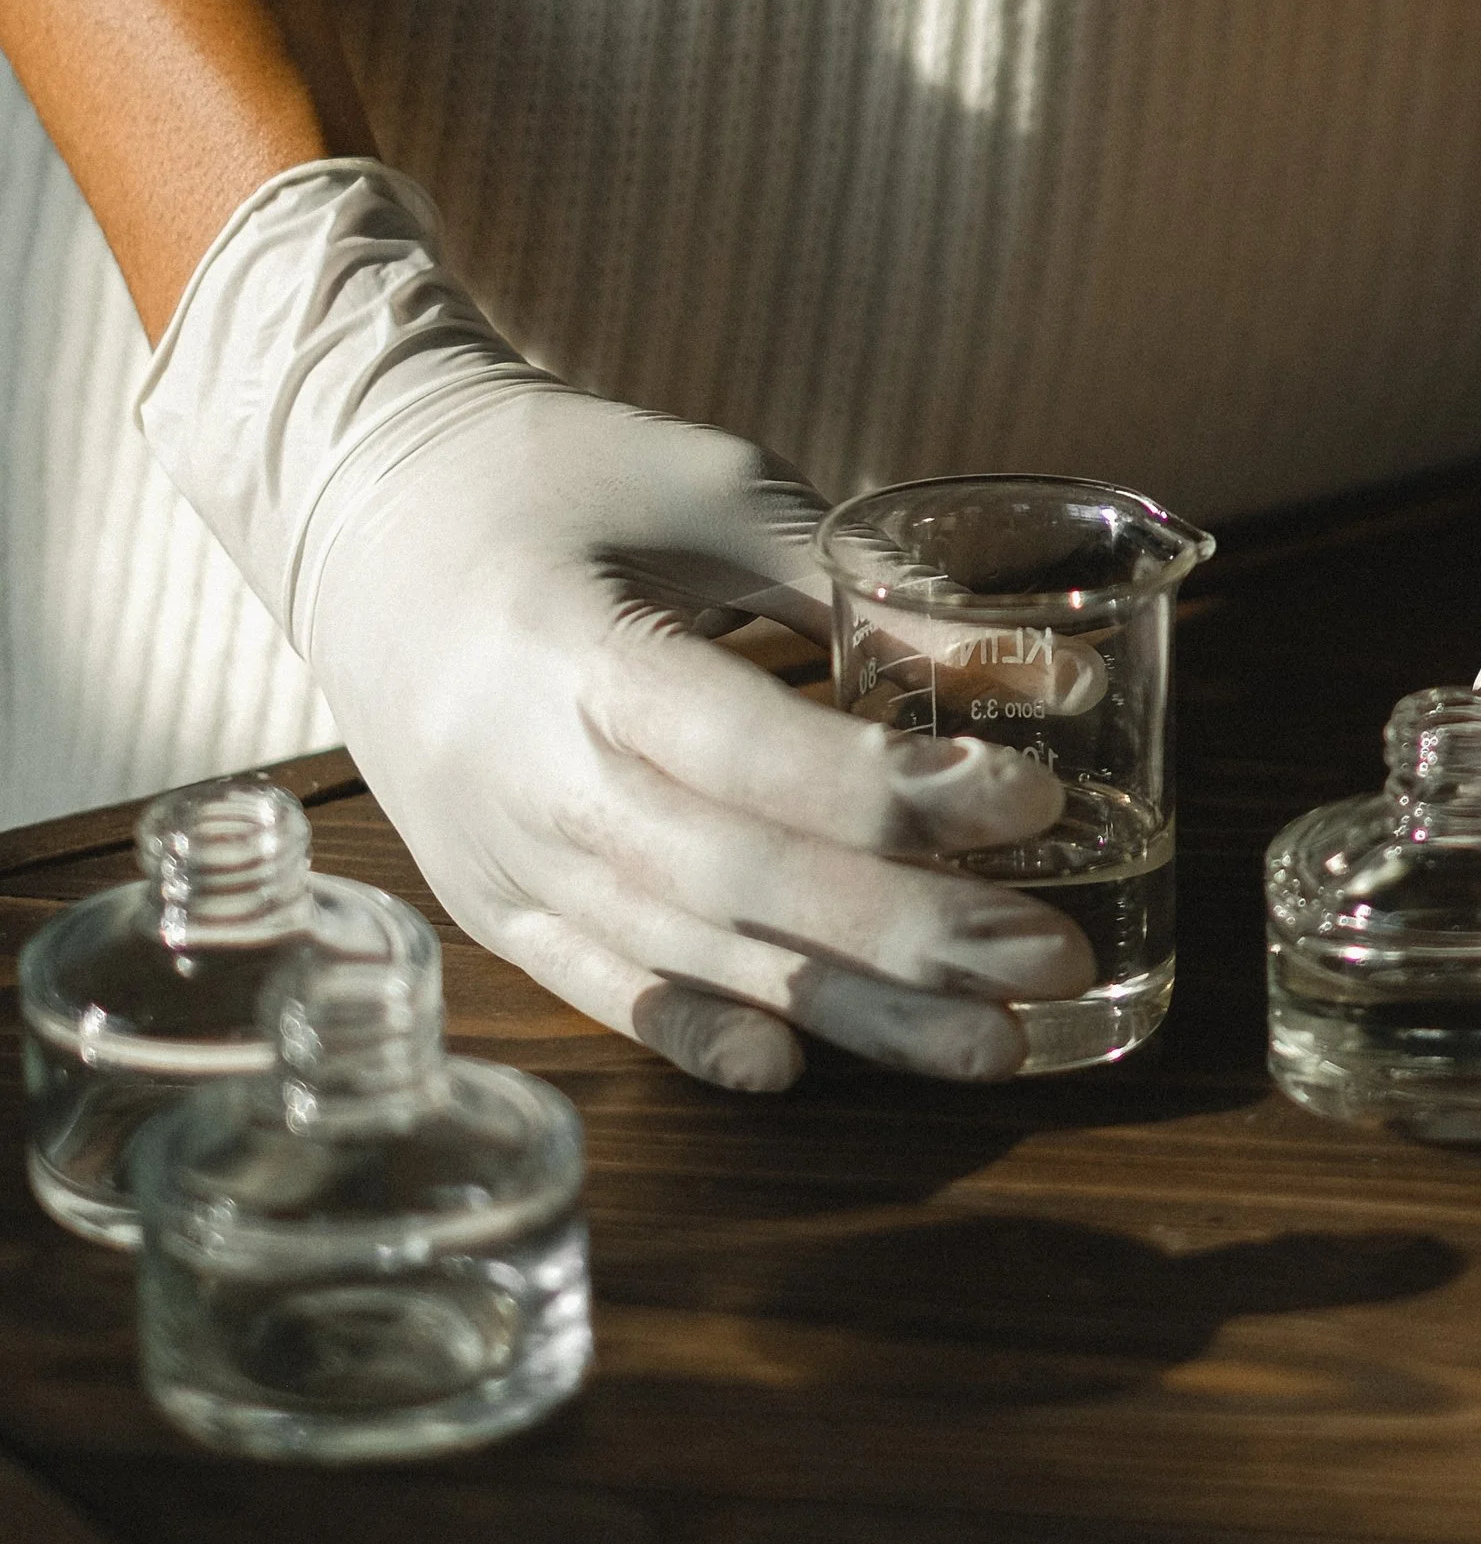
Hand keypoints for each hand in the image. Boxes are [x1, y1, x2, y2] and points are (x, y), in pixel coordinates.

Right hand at [137, 163, 1092, 1088]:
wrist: (361, 506)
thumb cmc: (559, 474)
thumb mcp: (716, 489)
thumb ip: (869, 588)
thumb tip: (1057, 685)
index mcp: (573, 645)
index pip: (752, 747)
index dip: (895, 790)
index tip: (1028, 799)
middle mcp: (525, 770)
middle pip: (734, 878)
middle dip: (906, 932)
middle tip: (1044, 956)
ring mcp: (496, 854)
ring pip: (686, 957)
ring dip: (846, 1010)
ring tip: (988, 1041)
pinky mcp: (487, 903)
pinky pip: (600, 992)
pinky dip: (697, 1035)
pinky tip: (798, 1068)